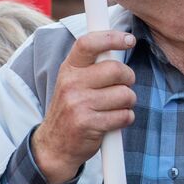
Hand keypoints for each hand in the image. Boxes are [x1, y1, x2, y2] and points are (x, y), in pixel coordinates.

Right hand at [32, 31, 136, 183]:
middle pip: (116, 69)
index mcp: (69, 69)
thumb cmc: (71, 109)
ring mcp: (79, 104)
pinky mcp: (89, 124)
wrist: (54, 146)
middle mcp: (71, 84)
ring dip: (128, 102)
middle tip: (124, 85)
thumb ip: (92, 65)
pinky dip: (125, 118)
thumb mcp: (72, 82)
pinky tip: (114, 121)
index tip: (129, 39)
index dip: (111, 37)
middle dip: (128, 78)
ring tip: (116, 106)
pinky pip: (124, 116)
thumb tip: (120, 42)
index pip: (88, 44)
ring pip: (125, 94)